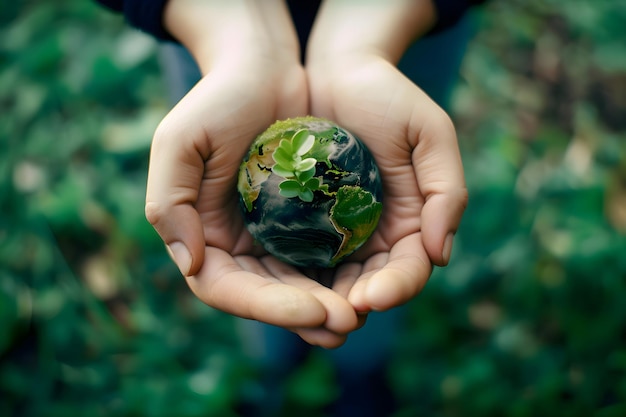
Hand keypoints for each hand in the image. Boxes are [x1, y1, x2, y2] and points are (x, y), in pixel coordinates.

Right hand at [144, 0, 359, 347]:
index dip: (266, 307)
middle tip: (346, 322)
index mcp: (201, 236)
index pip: (225, 288)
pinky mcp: (300, 224)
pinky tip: (366, 286)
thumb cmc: (218, 100)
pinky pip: (319, 260)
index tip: (312, 308)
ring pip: (295, 286)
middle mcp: (234, 245)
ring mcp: (268, 237)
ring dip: (326, 305)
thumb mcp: (181, 142)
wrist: (263, 71)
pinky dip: (339, 277)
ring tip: (359, 314)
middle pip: (265, 297)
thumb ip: (169, 204)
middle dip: (304, 314)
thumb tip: (190, 265)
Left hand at [307, 0, 467, 312]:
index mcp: (415, 221)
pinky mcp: (307, 220)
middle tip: (337, 318)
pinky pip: (304, 256)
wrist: (339, 71)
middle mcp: (379, 233)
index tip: (373, 296)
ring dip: (326, 302)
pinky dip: (298, 276)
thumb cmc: (389, 97)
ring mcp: (342, 229)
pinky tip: (282, 288)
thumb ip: (447, 191)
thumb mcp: (430, 133)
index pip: (411, 268)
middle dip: (357, 304)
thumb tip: (442, 255)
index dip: (396, 287)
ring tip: (310, 316)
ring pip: (337, 279)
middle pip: (373, 283)